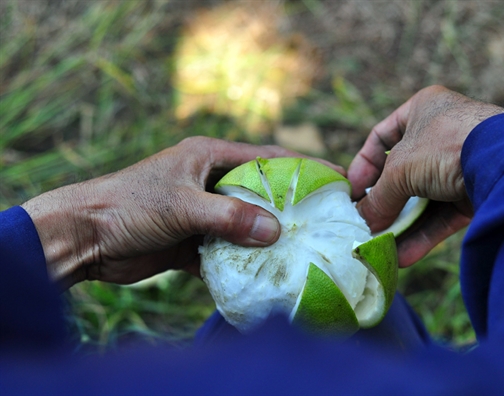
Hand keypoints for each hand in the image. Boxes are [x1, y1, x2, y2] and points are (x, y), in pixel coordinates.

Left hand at [22, 137, 342, 289]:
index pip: (266, 157)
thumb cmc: (129, 206)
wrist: (84, 238)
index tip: (335, 177)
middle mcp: (209, 181)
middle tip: (323, 219)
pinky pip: (227, 249)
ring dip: (266, 237)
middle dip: (288, 206)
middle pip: (259, 192)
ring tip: (302, 248)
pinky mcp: (193, 240)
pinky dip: (242, 259)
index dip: (301, 166)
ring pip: (245, 223)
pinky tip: (265, 271)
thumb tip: (276, 231)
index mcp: (208, 156)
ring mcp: (202, 211)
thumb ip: (229, 218)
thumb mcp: (183, 206)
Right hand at [348, 85, 503, 265]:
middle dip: (384, 201)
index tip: (352, 191)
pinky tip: (404, 256)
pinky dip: (424, 234)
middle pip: (403, 172)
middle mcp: (443, 133)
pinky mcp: (477, 192)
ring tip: (381, 247)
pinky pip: (443, 215)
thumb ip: (379, 196)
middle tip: (366, 223)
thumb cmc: (445, 147)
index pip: (382, 136)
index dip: (364, 164)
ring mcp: (461, 164)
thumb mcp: (401, 169)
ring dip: (402, 224)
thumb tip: (362, 222)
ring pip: (423, 198)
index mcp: (423, 109)